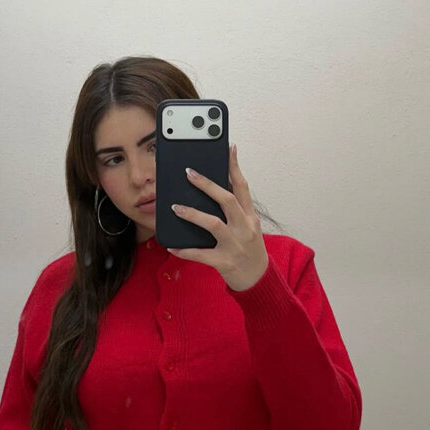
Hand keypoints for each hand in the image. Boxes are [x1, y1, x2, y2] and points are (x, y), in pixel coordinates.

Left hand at [167, 143, 268, 291]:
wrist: (258, 280)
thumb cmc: (249, 249)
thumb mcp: (249, 226)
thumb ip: (235, 209)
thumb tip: (214, 188)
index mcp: (250, 217)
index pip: (243, 187)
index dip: (235, 167)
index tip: (229, 148)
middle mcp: (245, 228)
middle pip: (228, 201)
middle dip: (208, 185)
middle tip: (189, 173)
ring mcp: (235, 245)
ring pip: (214, 225)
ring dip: (193, 214)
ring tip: (176, 207)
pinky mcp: (224, 262)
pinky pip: (201, 255)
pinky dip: (185, 250)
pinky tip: (172, 246)